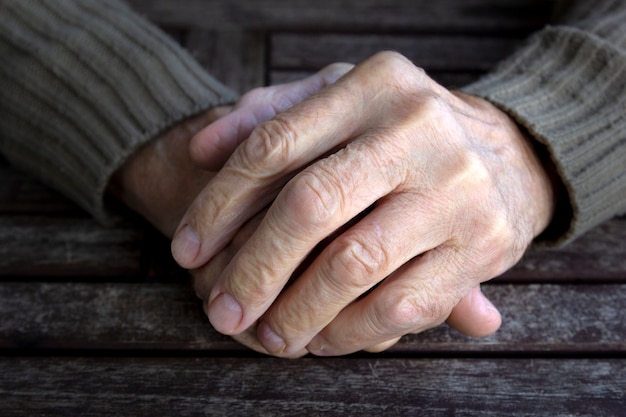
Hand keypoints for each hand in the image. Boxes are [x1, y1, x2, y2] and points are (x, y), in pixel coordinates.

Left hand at [173, 51, 541, 356]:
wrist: (511, 153)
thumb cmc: (402, 129)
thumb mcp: (342, 100)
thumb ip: (271, 114)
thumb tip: (200, 150)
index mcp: (373, 84)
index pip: (273, 144)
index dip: (218, 203)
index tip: (187, 249)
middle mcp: (417, 129)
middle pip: (310, 205)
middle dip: (253, 269)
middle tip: (221, 312)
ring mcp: (456, 189)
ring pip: (354, 264)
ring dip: (298, 312)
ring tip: (268, 336)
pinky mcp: (482, 245)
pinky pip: (402, 305)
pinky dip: (351, 332)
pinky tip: (321, 338)